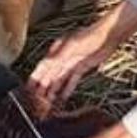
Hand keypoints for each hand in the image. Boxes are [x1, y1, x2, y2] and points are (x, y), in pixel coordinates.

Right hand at [28, 1, 136, 115]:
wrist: (108, 35)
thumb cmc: (89, 36)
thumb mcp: (71, 46)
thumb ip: (58, 57)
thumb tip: (45, 65)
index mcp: (56, 51)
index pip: (42, 67)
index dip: (35, 78)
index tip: (28, 89)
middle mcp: (61, 57)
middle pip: (49, 75)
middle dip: (42, 88)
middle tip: (37, 101)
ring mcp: (71, 62)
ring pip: (59, 79)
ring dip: (53, 90)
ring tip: (48, 102)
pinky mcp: (81, 67)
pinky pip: (71, 80)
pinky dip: (67, 88)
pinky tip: (63, 97)